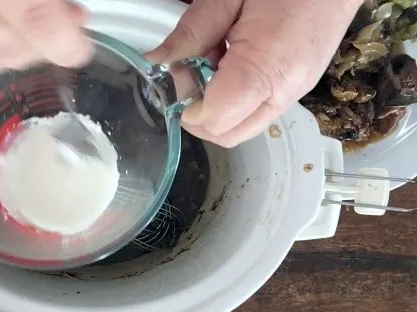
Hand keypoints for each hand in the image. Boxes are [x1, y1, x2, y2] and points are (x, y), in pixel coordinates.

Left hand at [147, 0, 362, 147]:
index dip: (186, 105)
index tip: (175, 77)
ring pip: (241, 128)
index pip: (215, 119)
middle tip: (189, 73)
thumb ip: (191, 33)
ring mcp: (295, 92)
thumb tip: (156, 63)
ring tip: (212, 62)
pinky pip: (256, 112)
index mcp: (268, 67)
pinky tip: (230, 63)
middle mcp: (285, 90)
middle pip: (227, 135)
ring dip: (215, 107)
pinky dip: (234, 99)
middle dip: (197, 114)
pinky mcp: (297, 88)